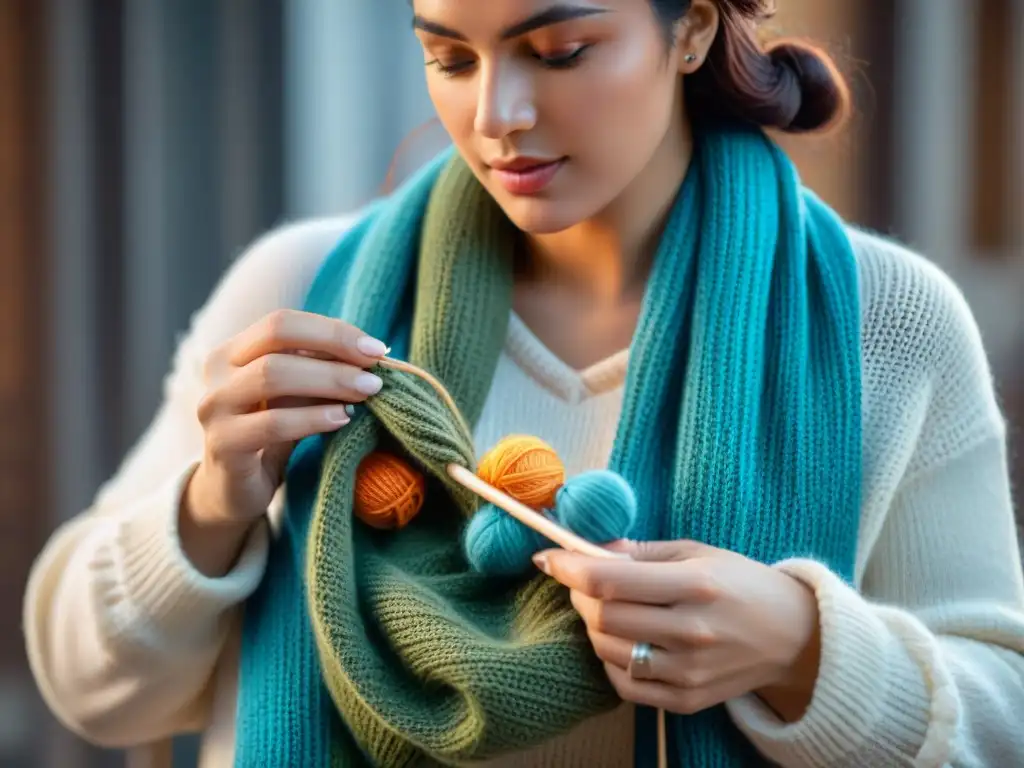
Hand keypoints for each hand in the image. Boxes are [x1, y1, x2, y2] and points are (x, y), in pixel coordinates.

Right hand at [185, 309, 388, 530]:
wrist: (234, 489)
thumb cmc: (272, 432)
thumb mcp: (296, 395)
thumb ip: (319, 370)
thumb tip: (372, 352)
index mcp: (234, 351)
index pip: (282, 322)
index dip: (331, 331)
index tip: (376, 349)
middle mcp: (217, 371)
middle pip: (276, 338)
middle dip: (334, 351)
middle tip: (375, 373)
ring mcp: (214, 407)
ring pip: (272, 375)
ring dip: (328, 380)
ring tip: (364, 393)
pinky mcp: (222, 444)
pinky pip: (272, 423)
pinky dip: (313, 418)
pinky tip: (342, 419)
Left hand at [532, 540, 821, 721]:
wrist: (794, 638)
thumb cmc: (741, 584)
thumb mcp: (697, 552)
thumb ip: (641, 552)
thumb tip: (588, 549)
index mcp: (696, 584)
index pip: (610, 580)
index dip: (568, 568)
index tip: (547, 557)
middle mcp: (691, 631)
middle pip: (603, 616)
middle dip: (578, 593)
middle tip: (581, 580)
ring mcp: (688, 672)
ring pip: (607, 650)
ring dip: (593, 625)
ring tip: (607, 608)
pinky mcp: (686, 701)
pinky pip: (624, 684)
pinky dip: (609, 660)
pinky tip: (622, 640)